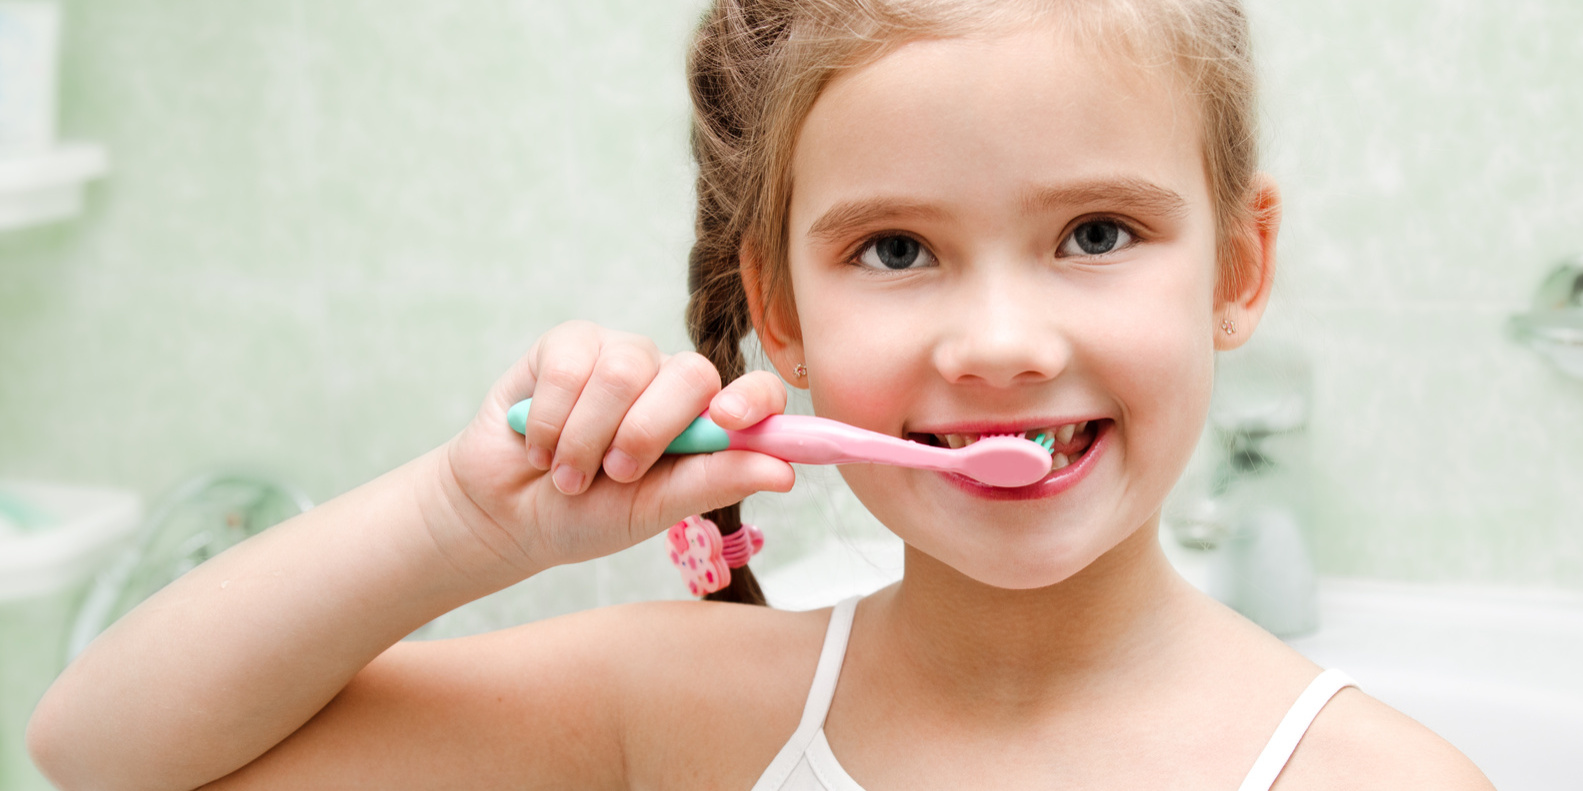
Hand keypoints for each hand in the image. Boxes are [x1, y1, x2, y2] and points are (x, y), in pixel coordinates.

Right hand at [435, 321, 794, 586]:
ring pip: (624, 372)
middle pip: (689, 374)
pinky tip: (539, 445)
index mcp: (704, 424)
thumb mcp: (653, 510)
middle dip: (647, 433)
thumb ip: (715, 483)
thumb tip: (785, 472)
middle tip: (616, 475)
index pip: (754, 396)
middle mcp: (669, 381)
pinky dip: (552, 419)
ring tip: (567, 473)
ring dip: (588, 438)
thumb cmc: (588, 516)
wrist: (507, 515)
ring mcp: (620, 356)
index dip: (752, 401)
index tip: (730, 423)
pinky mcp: (569, 344)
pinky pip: (572, 366)